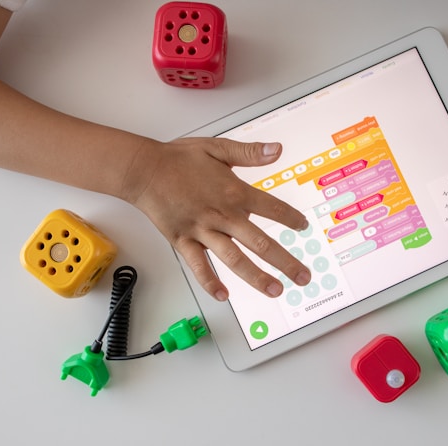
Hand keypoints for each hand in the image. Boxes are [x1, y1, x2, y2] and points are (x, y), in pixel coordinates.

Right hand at [127, 137, 311, 300]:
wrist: (144, 169)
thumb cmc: (178, 159)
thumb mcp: (217, 147)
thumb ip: (249, 153)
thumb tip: (276, 150)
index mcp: (235, 192)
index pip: (272, 209)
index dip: (291, 219)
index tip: (303, 227)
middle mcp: (223, 215)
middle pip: (261, 243)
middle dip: (286, 262)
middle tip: (303, 276)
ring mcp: (203, 230)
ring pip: (234, 259)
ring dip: (256, 277)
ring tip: (274, 290)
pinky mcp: (183, 241)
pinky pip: (198, 266)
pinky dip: (210, 282)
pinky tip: (222, 296)